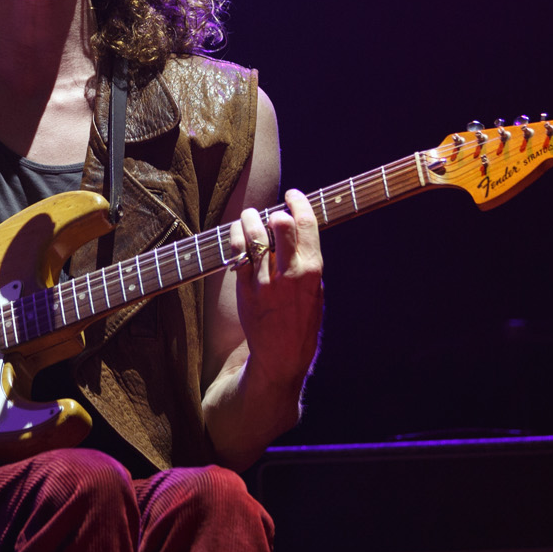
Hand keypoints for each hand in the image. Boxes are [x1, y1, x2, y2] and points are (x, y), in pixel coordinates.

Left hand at [227, 189, 323, 388]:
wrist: (281, 356)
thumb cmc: (302, 322)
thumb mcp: (317, 291)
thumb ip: (307, 261)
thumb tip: (297, 230)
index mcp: (313, 271)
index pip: (307, 224)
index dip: (299, 202)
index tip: (293, 195)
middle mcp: (289, 274)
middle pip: (279, 225)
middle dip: (274, 211)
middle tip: (270, 211)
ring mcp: (265, 282)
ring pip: (254, 236)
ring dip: (250, 219)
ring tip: (250, 216)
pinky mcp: (244, 289)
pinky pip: (237, 253)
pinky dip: (236, 237)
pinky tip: (238, 232)